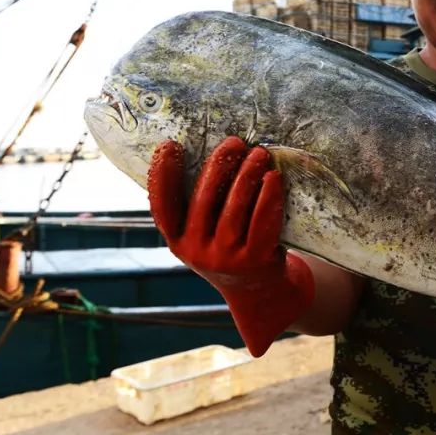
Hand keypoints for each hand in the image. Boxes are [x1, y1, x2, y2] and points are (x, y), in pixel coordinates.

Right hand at [148, 136, 314, 355]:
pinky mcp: (255, 260)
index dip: (163, 177)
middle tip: (234, 141)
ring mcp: (226, 258)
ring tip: (259, 153)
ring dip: (247, 175)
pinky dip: (268, 197)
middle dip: (220, 165)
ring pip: (235, 208)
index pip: (163, 208)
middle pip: (204, 200)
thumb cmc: (230, 249)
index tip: (169, 146)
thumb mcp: (205, 235)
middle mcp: (197, 252)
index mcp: (178, 242)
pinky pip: (262, 222)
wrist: (261, 293)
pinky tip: (273, 178)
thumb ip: (199, 206)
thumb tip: (205, 154)